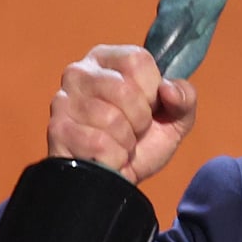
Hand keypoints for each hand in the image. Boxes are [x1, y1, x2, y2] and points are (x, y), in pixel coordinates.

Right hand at [46, 44, 197, 183]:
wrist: (117, 182)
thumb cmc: (142, 143)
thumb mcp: (175, 119)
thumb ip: (185, 98)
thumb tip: (169, 89)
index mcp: (107, 59)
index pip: (137, 60)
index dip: (152, 90)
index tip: (149, 106)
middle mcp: (79, 72)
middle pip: (124, 89)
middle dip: (140, 119)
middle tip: (133, 130)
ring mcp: (62, 100)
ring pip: (111, 118)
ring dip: (126, 141)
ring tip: (119, 143)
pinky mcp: (57, 130)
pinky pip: (98, 143)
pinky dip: (113, 157)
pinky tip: (105, 156)